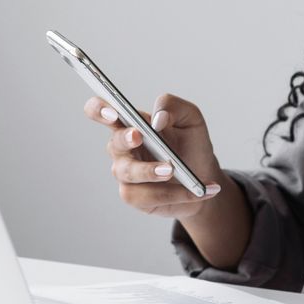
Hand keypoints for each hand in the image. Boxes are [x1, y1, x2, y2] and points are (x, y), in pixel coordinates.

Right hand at [83, 92, 223, 219]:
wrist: (205, 176)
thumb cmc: (191, 143)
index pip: (101, 111)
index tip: (111, 111)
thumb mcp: (190, 117)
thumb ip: (173, 106)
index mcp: (130, 123)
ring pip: (128, 172)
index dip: (99, 109)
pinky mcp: (135, 196)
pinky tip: (195, 191)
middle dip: (125, 139)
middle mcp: (123, 148)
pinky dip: (173, 193)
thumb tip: (157, 119)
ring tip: (172, 169)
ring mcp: (126, 173)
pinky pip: (147, 196)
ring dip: (150, 171)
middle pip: (114, 143)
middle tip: (139, 136)